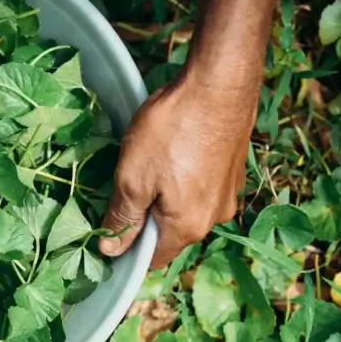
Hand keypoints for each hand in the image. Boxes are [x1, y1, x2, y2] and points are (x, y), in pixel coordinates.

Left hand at [99, 72, 255, 267]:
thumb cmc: (172, 131)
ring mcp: (228, 192)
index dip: (128, 250)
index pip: (154, 258)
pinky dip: (184, 176)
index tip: (108, 229)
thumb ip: (122, 218)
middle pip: (171, 232)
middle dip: (146, 217)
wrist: (219, 83)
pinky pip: (201, 185)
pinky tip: (173, 151)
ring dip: (165, 194)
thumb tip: (111, 250)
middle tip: (124, 185)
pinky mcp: (232, 168)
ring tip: (149, 163)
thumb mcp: (132, 178)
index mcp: (188, 227)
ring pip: (186, 206)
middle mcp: (214, 216)